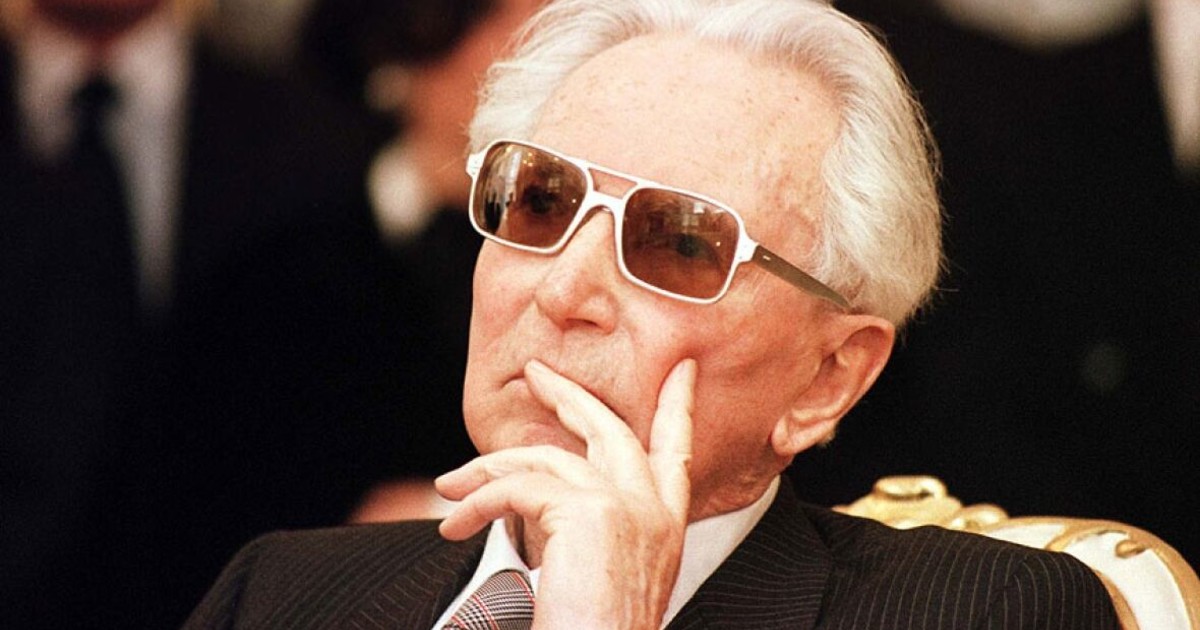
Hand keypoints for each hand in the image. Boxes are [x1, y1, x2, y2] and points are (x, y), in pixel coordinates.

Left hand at [436, 358, 695, 628]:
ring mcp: (626, 506)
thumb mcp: (601, 575)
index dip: (678, 407)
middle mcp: (653, 510)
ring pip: (549, 456)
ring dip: (490, 468)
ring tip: (453, 486)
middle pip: (611, 429)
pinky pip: (519, 487)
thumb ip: (586, 530)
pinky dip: (478, 502)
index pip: (677, 450)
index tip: (680, 371)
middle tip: (537, 373)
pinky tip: (457, 522)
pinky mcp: (590, 512)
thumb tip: (539, 497)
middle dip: (569, 395)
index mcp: (665, 525)